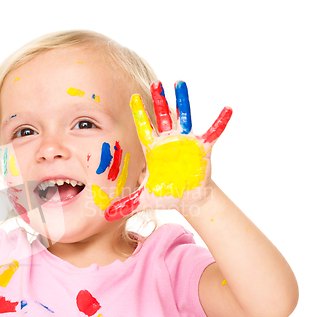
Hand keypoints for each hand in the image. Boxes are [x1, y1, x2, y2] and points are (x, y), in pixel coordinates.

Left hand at [105, 80, 231, 220]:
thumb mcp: (144, 199)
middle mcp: (169, 142)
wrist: (188, 199)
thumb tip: (106, 215)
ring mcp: (186, 142)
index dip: (139, 114)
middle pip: (162, 118)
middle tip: (155, 84)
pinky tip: (228, 109)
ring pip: (184, 117)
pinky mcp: (203, 148)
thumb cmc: (166, 195)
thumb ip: (125, 204)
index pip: (144, 128)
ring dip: (183, 102)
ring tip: (180, 83)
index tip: (133, 97)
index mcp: (154, 150)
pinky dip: (221, 121)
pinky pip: (214, 132)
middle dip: (158, 102)